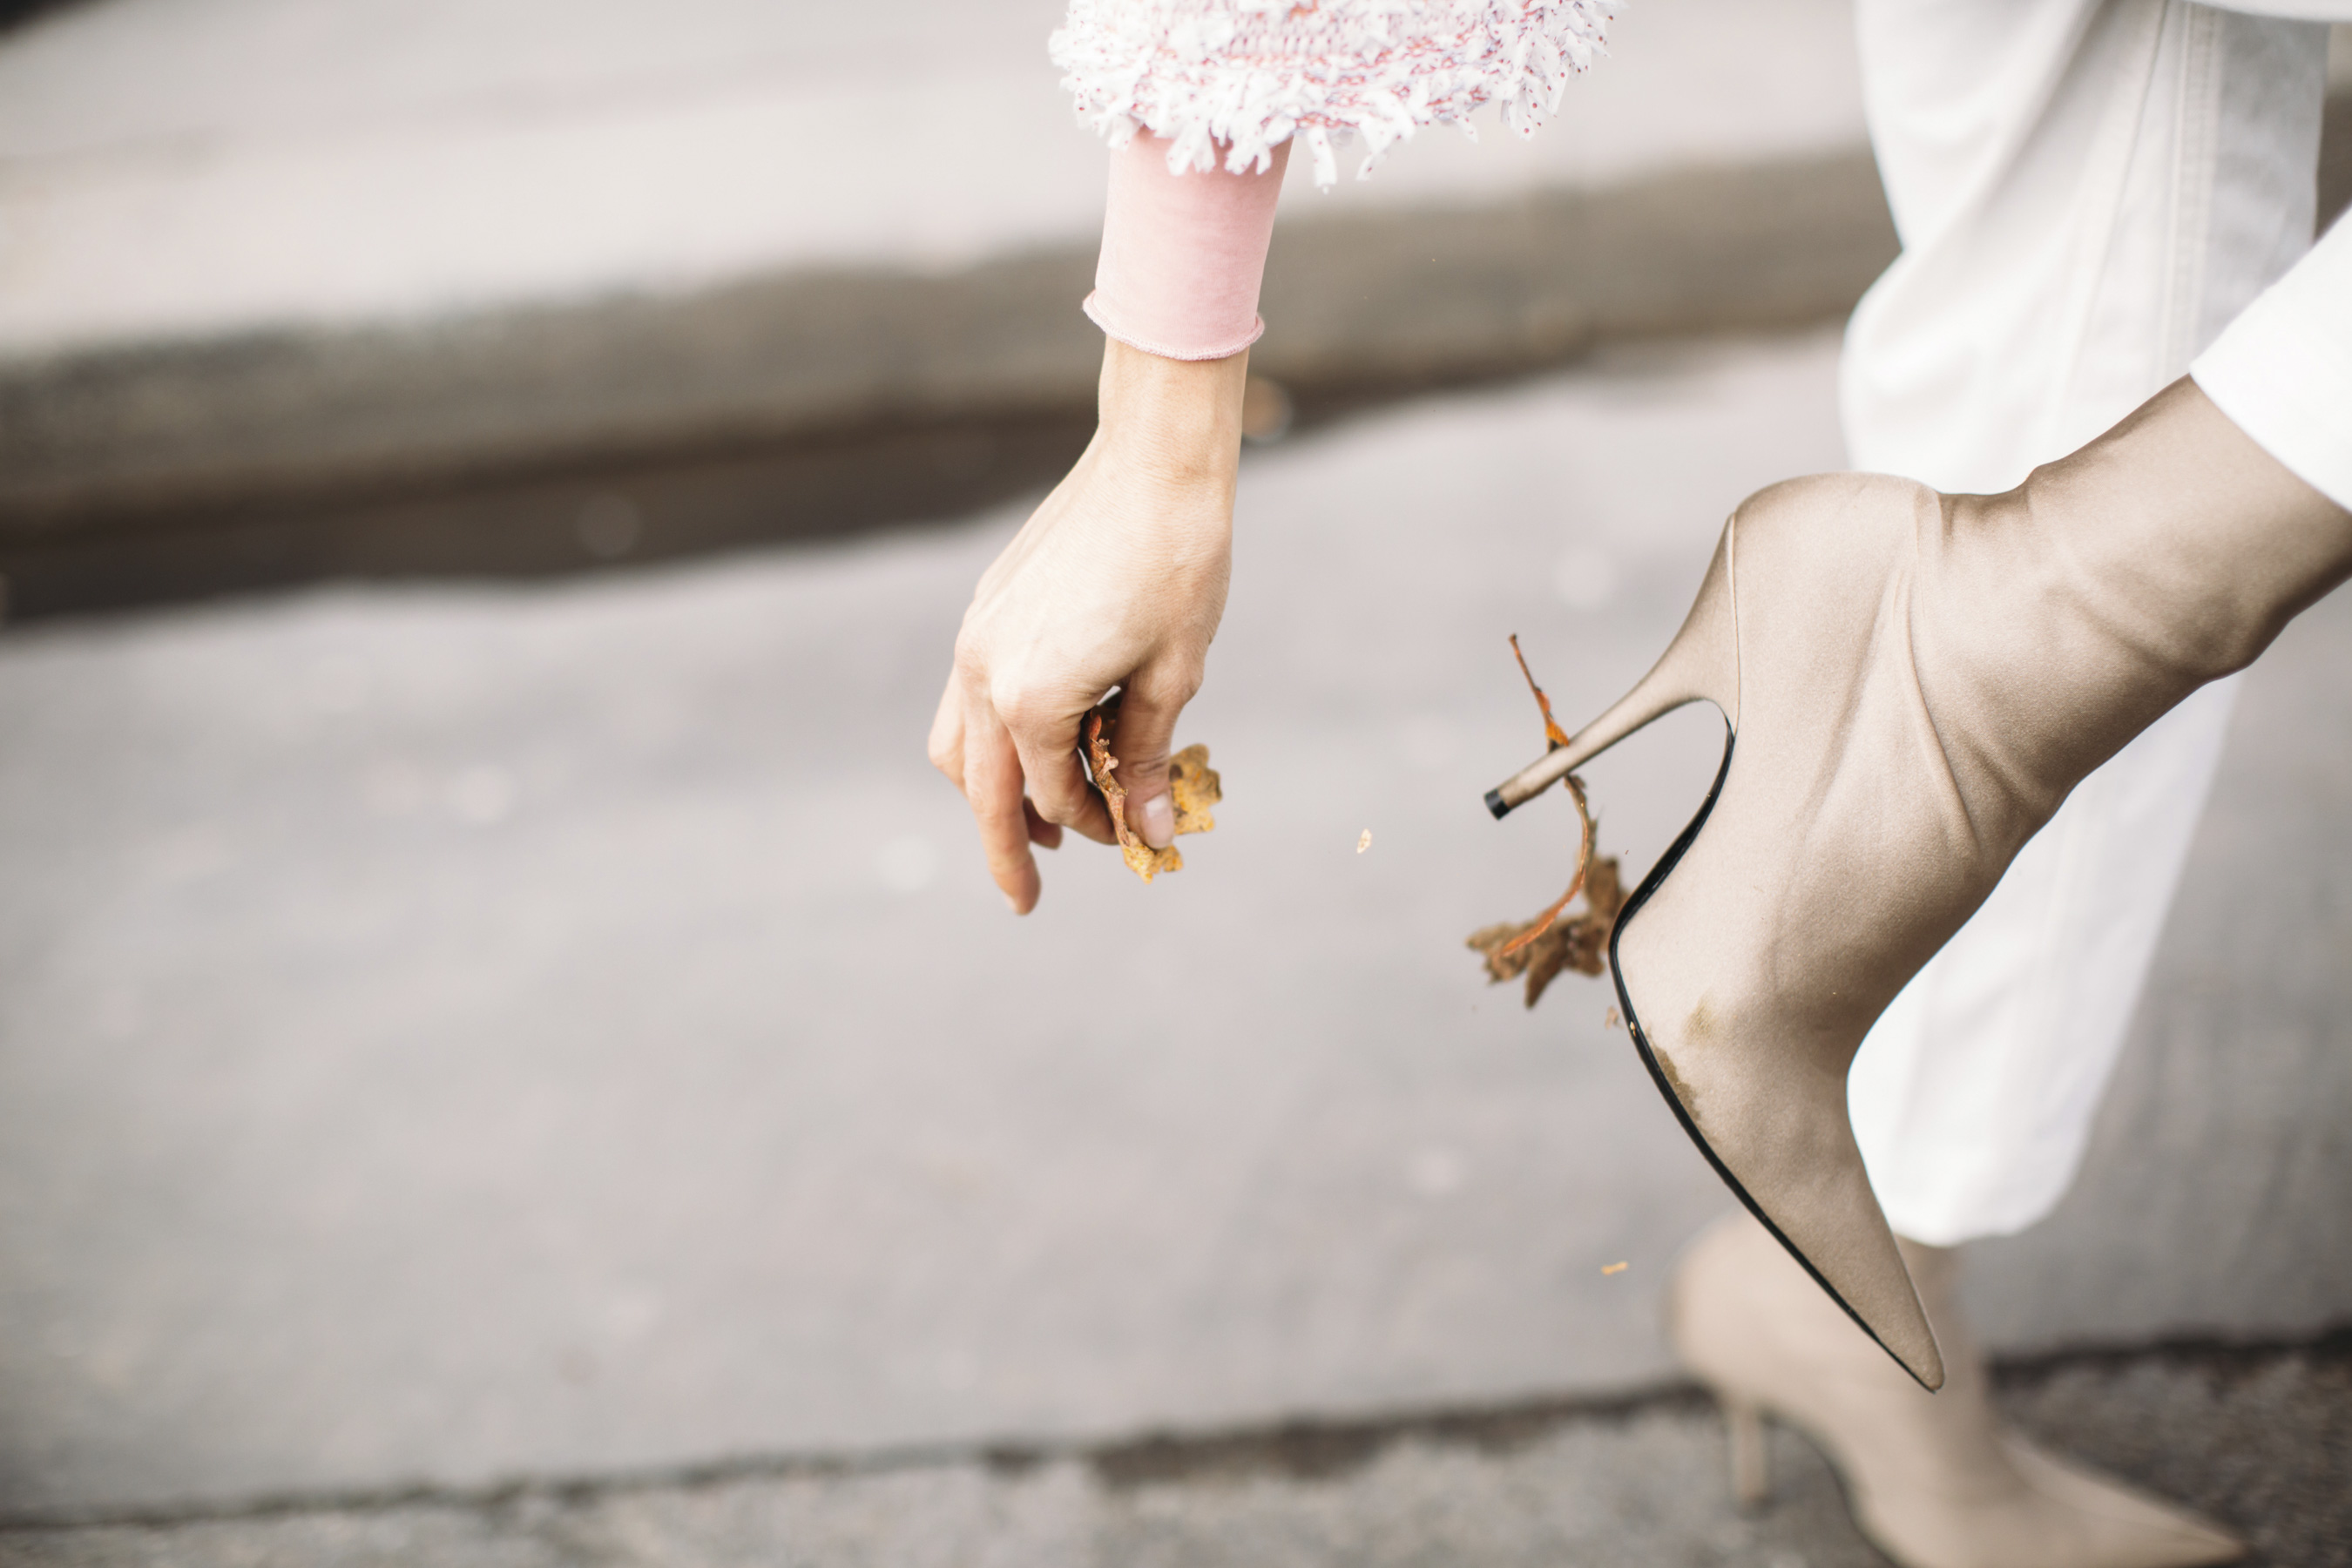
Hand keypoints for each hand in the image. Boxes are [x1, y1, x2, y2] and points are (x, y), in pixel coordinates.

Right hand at [929, 337, 1248, 912]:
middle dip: (1006, 848)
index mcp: (1031, 699)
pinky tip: (1036, 745)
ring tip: (1036, 822)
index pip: (1054, 794)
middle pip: (983, 789)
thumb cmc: (1177, 566)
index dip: (1096, 826)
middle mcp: (984, 672)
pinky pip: (965, 698)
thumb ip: (1147, 759)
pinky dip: (991, 738)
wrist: (1153, 463)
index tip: (1133, 839)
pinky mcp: (985, 609)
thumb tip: (1150, 830)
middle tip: (1026, 900)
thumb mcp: (1173, 676)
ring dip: (990, 792)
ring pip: (958, 746)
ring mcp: (975, 638)